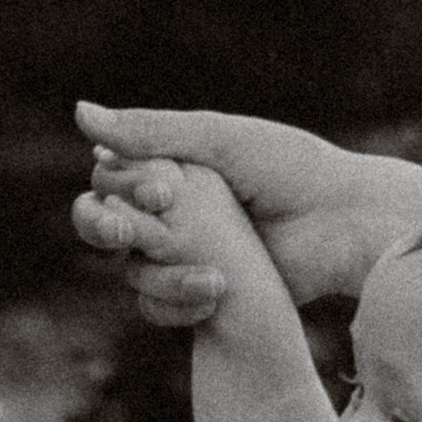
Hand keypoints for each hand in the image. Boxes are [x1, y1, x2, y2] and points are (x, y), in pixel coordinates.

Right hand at [71, 103, 421, 320]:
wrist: (343, 223)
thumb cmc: (290, 170)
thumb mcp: (220, 141)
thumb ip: (151, 131)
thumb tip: (78, 112)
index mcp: (167, 169)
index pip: (108, 178)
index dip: (120, 187)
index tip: (164, 192)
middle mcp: (167, 214)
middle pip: (101, 225)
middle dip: (105, 229)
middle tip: (129, 234)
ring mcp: (182, 257)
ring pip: (131, 271)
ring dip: (158, 272)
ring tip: (209, 274)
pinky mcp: (201, 297)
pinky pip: (159, 308)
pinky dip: (177, 303)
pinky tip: (216, 292)